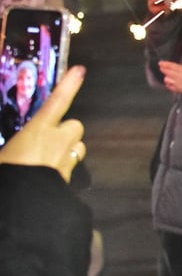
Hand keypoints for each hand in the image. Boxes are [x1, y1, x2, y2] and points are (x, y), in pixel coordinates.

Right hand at [0, 66, 85, 181]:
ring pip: (79, 147)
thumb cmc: (8, 172)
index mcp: (38, 130)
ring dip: (69, 148)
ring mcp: (66, 160)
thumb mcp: (2, 151)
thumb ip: (11, 145)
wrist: (22, 204)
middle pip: (76, 126)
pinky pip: (71, 168)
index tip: (80, 71)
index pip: (57, 102)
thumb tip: (13, 145)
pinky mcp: (68, 179)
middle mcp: (58, 142)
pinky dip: (63, 169)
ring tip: (50, 156)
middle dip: (66, 130)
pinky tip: (48, 177)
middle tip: (49, 137)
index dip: (69, 85)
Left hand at [158, 61, 181, 93]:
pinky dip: (168, 84)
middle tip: (161, 68)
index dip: (165, 64)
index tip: (160, 63)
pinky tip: (171, 82)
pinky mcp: (177, 89)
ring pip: (167, 79)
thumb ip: (178, 67)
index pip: (172, 66)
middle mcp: (179, 76)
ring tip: (169, 77)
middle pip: (168, 72)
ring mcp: (178, 83)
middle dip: (163, 69)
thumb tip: (169, 66)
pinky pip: (169, 86)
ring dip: (166, 77)